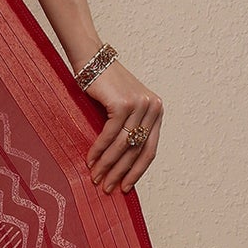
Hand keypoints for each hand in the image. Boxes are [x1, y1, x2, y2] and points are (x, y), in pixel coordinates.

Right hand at [82, 57, 161, 193]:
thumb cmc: (103, 86)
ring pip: (124, 145)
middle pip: (138, 150)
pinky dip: (99, 150)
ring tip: (96, 178)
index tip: (126, 187)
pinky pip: (111, 135)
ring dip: (108, 165)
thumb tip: (120, 166)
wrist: (92, 59)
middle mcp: (153, 108)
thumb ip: (127, 130)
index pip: (150, 149)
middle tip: (108, 188)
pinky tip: (91, 161)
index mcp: (157, 111)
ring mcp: (140, 105)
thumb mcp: (122, 108)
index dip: (137, 171)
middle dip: (121, 172)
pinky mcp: (123, 103)